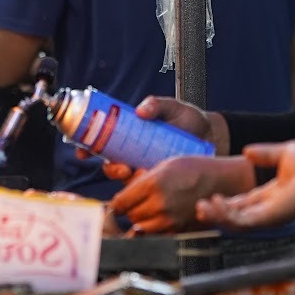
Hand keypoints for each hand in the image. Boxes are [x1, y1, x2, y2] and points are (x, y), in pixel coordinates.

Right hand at [99, 97, 222, 180]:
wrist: (212, 137)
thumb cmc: (189, 120)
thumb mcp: (172, 108)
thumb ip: (157, 104)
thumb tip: (140, 110)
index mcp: (130, 133)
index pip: (103, 141)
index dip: (88, 147)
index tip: (83, 151)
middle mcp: (133, 152)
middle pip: (110, 164)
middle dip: (110, 168)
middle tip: (121, 167)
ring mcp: (145, 167)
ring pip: (125, 180)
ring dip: (126, 180)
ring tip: (137, 174)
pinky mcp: (158, 181)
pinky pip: (145, 190)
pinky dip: (143, 189)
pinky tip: (151, 185)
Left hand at [109, 156, 255, 233]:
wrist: (222, 181)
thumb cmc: (194, 169)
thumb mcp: (164, 166)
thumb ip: (142, 181)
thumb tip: (124, 194)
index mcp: (153, 184)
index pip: (121, 203)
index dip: (119, 203)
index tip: (120, 203)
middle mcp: (160, 204)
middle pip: (131, 216)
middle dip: (132, 210)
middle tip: (139, 202)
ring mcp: (171, 220)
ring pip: (142, 228)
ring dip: (142, 221)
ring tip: (151, 210)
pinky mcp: (180, 230)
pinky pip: (157, 235)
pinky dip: (155, 229)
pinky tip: (161, 219)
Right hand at [196, 141, 294, 228]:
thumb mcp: (284, 152)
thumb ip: (265, 153)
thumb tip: (247, 151)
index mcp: (270, 196)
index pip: (242, 203)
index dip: (225, 202)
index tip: (209, 197)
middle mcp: (267, 209)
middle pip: (235, 216)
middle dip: (215, 213)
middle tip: (199, 206)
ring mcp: (267, 216)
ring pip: (234, 223)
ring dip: (216, 216)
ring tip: (201, 207)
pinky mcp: (267, 219)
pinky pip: (240, 222)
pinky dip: (225, 215)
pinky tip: (215, 204)